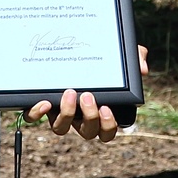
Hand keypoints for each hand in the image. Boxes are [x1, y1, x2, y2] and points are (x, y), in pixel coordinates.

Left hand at [23, 45, 149, 141]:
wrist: (67, 45)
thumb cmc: (100, 57)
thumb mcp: (120, 54)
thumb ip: (136, 58)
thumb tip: (142, 70)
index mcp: (99, 111)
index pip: (106, 132)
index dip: (107, 126)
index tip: (106, 107)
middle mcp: (79, 116)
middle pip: (87, 132)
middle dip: (89, 116)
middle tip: (88, 96)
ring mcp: (59, 110)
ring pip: (61, 128)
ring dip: (66, 114)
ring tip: (69, 93)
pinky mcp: (41, 103)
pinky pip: (35, 117)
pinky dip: (37, 113)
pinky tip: (43, 102)